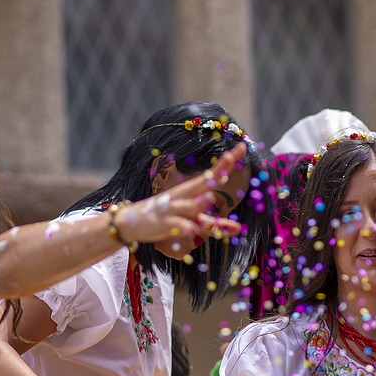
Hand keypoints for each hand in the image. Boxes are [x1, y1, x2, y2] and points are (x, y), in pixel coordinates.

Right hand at [113, 143, 248, 246]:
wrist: (131, 222)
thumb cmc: (167, 218)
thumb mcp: (192, 220)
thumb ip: (216, 225)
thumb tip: (238, 228)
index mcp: (191, 191)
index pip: (212, 174)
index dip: (228, 162)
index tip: (244, 147)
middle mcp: (183, 196)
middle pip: (203, 181)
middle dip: (217, 171)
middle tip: (230, 158)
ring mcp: (173, 209)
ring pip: (189, 205)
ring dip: (200, 202)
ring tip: (210, 196)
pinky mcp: (165, 224)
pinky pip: (177, 225)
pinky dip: (185, 227)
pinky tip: (192, 229)